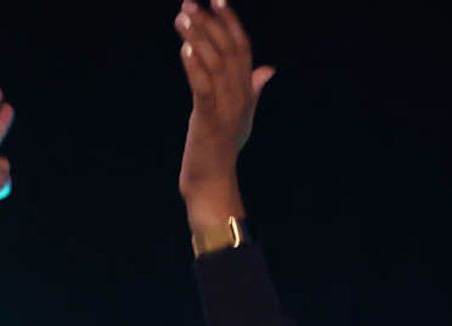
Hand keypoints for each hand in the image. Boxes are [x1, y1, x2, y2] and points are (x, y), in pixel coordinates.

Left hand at [175, 0, 271, 222]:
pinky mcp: (208, 122)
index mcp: (246, 92)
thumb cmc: (223, 148)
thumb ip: (254, 89)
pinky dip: (194, 66)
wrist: (213, 182)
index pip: (243, 48)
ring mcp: (225, 109)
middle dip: (210, 23)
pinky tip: (184, 48)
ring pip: (214, 64)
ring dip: (197, 38)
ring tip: (182, 17)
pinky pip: (203, 88)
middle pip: (228, 50)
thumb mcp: (242, 115)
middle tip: (190, 2)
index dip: (231, 21)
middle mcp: (239, 97)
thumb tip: (269, 68)